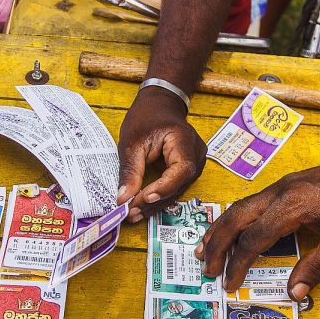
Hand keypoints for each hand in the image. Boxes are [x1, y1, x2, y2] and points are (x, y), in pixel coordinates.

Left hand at [116, 87, 205, 221]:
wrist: (159, 105)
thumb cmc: (146, 118)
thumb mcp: (132, 142)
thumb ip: (130, 170)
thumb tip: (123, 198)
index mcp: (185, 141)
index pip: (181, 170)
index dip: (164, 187)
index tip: (143, 198)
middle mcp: (196, 154)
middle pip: (179, 184)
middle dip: (154, 201)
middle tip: (131, 213)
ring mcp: (195, 162)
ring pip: (177, 190)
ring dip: (155, 203)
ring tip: (134, 213)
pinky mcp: (188, 169)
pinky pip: (175, 186)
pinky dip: (159, 196)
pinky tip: (142, 204)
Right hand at [199, 151, 319, 299]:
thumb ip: (318, 265)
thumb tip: (294, 293)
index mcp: (292, 205)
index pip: (254, 238)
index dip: (238, 263)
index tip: (229, 284)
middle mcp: (279, 192)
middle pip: (236, 218)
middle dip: (217, 245)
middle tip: (206, 270)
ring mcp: (279, 186)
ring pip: (239, 208)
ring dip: (220, 230)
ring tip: (204, 251)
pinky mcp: (284, 186)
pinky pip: (250, 204)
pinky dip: (234, 220)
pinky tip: (229, 231)